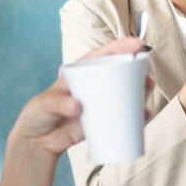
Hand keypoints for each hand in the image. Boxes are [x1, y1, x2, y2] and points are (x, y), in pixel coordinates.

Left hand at [12, 37, 150, 156]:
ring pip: (124, 93)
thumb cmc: (38, 114)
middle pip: (119, 73)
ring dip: (139, 93)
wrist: (38, 141)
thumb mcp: (44, 105)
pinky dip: (134, 116)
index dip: (120, 47)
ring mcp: (98, 102)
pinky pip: (121, 116)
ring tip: (147, 97)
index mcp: (80, 72)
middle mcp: (93, 84)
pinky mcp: (101, 120)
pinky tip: (143, 117)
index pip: (102, 55)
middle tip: (147, 80)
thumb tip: (78, 106)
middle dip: (137, 72)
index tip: (137, 45)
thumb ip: (58, 104)